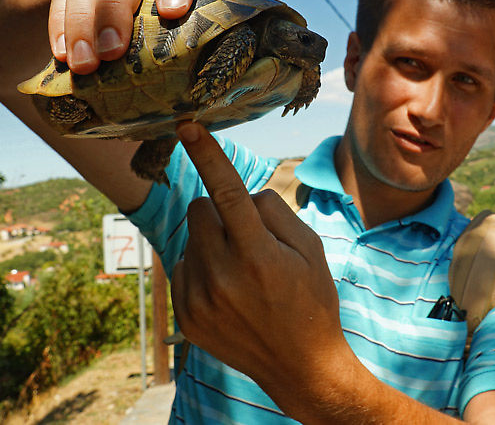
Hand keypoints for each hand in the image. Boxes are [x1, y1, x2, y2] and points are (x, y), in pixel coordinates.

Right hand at [50, 0, 210, 73]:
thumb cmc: (176, 10)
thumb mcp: (192, 10)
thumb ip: (194, 30)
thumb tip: (192, 86)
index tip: (172, 12)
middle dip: (116, 8)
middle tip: (112, 51)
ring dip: (83, 21)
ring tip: (85, 63)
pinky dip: (60, 23)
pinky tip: (63, 53)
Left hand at [170, 121, 348, 408]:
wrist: (300, 367)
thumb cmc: (312, 300)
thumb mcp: (310, 248)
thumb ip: (273, 212)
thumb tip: (239, 193)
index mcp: (258, 256)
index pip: (228, 191)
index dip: (208, 154)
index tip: (187, 126)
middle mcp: (222, 277)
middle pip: (199, 209)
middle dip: (219, 211)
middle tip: (246, 237)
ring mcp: (199, 300)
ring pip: (190, 238)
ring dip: (210, 241)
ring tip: (240, 271)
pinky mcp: (186, 315)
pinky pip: (182, 266)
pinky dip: (201, 267)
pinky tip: (227, 290)